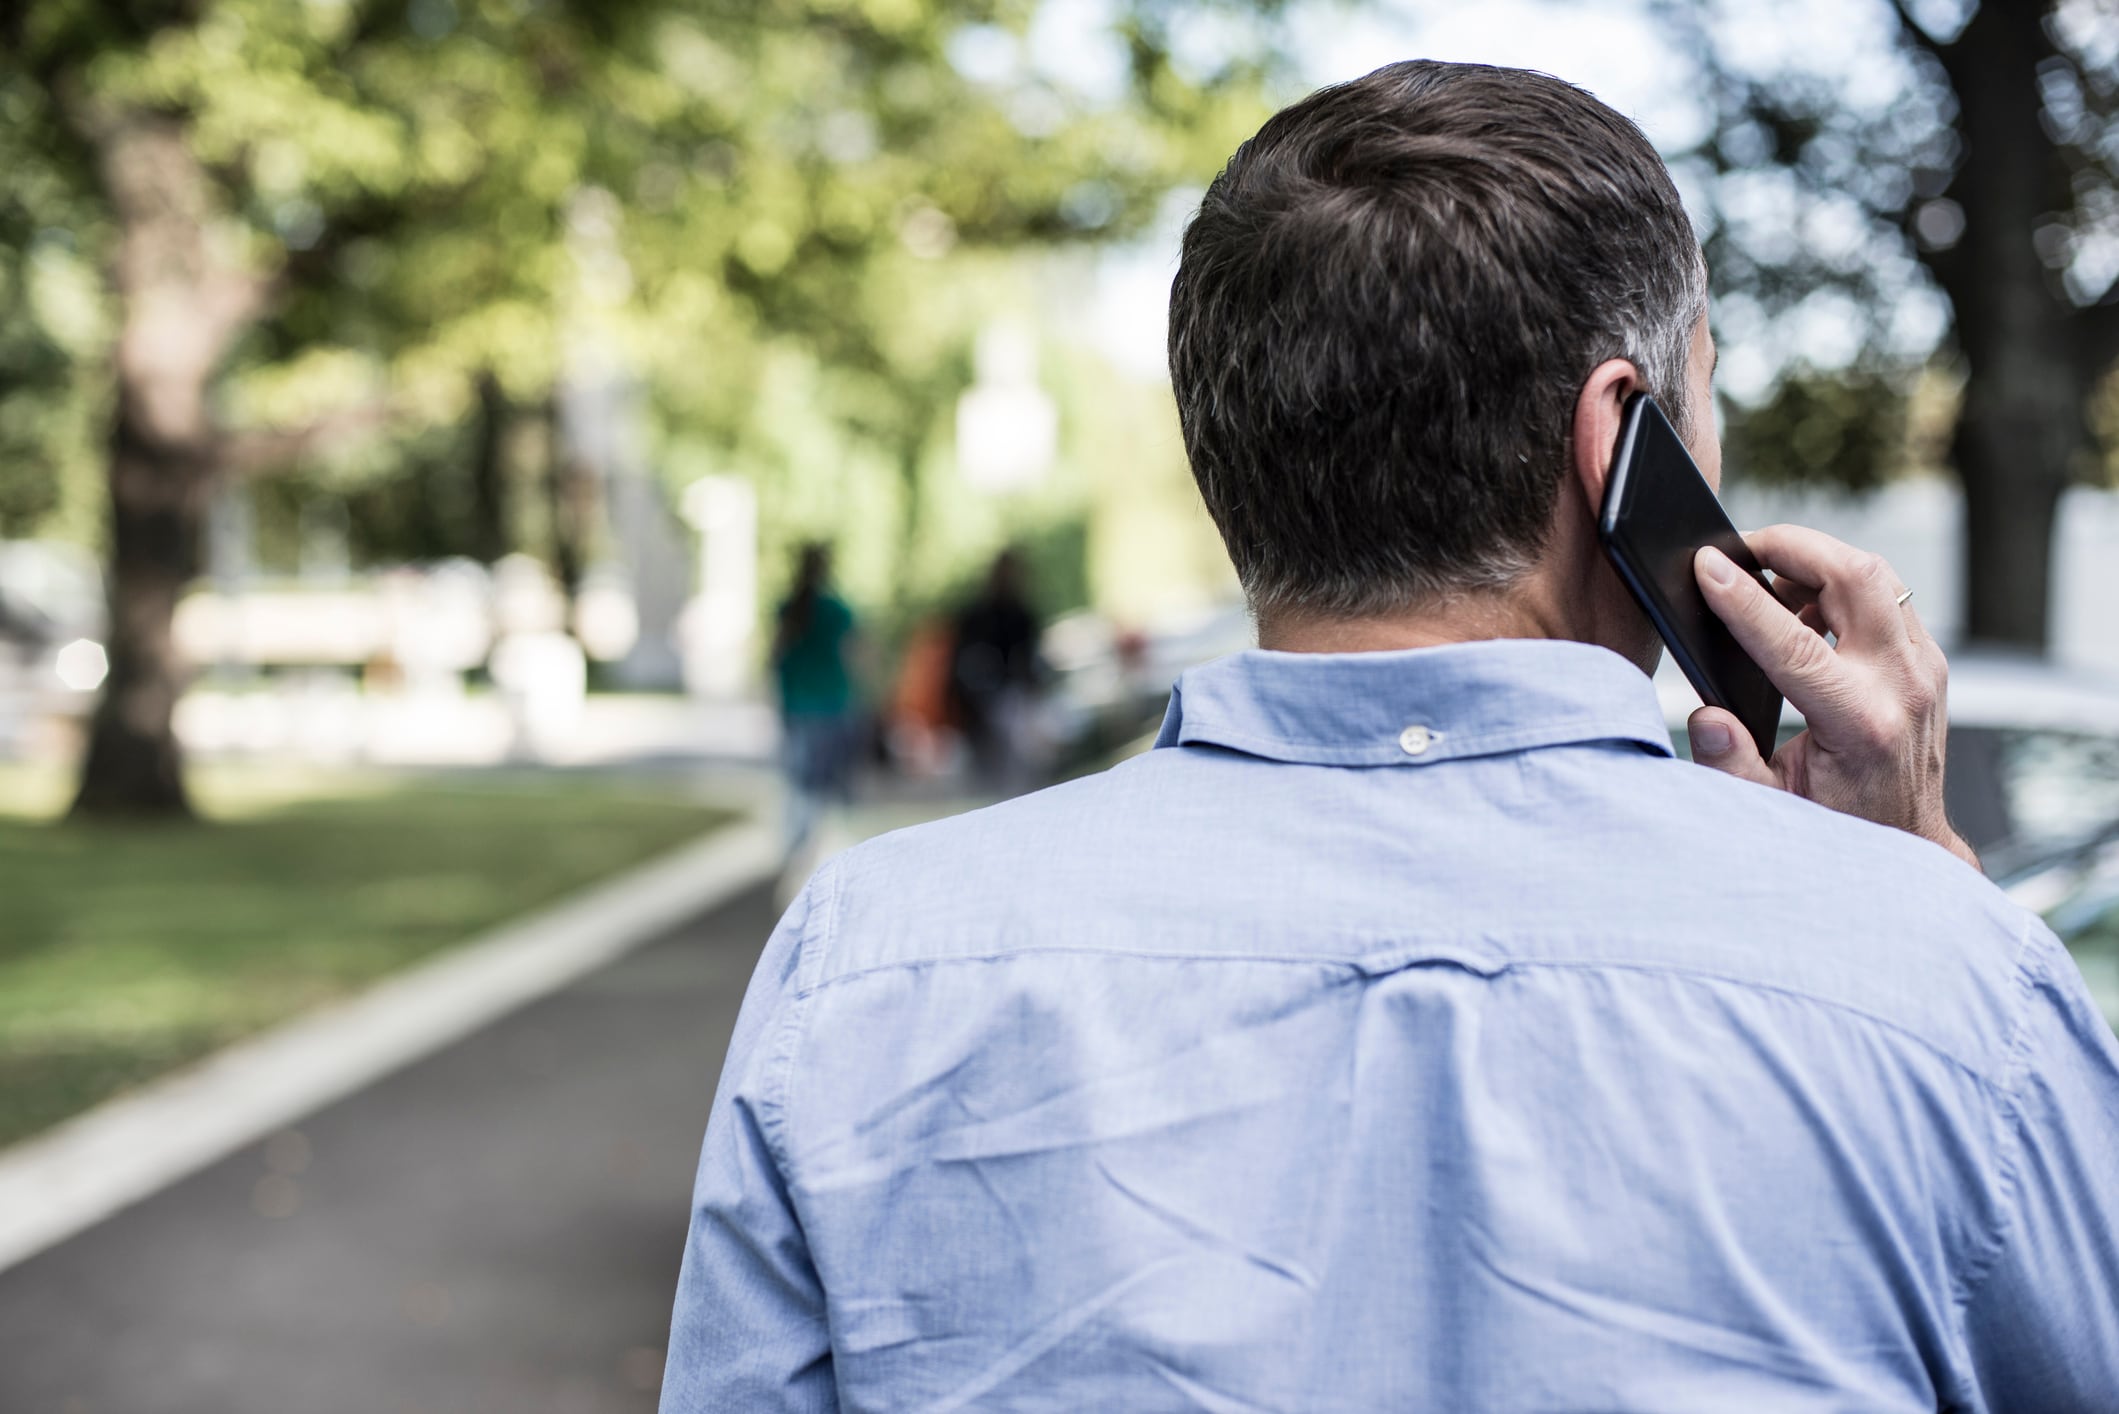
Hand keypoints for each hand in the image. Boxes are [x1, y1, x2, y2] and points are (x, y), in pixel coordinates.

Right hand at [1687, 525, 1979, 870]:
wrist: (1904, 840)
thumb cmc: (1834, 824)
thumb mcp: (1770, 808)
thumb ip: (1731, 763)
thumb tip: (1708, 715)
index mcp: (1861, 727)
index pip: (1796, 645)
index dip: (1744, 600)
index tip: (1707, 566)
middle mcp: (1902, 690)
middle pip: (1856, 578)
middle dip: (1793, 547)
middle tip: (1741, 551)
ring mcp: (1924, 671)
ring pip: (1875, 576)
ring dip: (1817, 564)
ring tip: (1767, 586)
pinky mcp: (1927, 661)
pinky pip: (1885, 596)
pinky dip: (1839, 586)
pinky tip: (1802, 611)